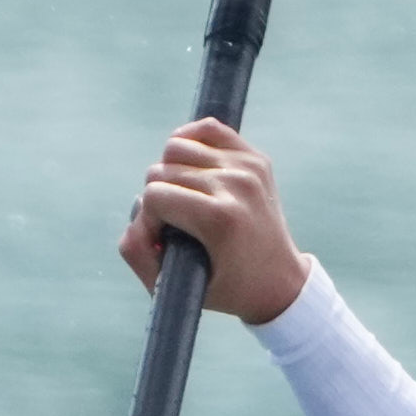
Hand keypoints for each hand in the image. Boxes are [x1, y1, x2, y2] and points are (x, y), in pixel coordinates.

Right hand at [123, 121, 312, 327]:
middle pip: (162, 169)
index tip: (164, 241)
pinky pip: (207, 129)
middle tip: (176, 223)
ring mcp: (248, 167)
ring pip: (177, 146)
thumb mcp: (174, 284)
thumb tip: (138, 208)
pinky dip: (190, 141)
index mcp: (220, 217)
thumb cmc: (225, 286)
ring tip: (184, 198)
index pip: (154, 196)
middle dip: (159, 198)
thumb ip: (137, 252)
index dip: (149, 220)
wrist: (279, 281)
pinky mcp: (255, 158)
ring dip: (171, 172)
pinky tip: (191, 168)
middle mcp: (237, 185)